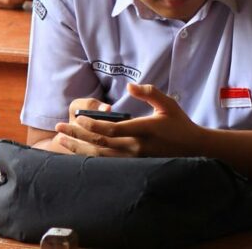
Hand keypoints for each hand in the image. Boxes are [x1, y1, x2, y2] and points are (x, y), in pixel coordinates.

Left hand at [54, 83, 202, 157]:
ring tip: (61, 140)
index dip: (92, 125)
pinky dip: (89, 157)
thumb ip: (149, 92)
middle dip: (77, 135)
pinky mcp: (132, 165)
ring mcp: (133, 159)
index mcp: (143, 131)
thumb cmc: (179, 123)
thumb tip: (130, 86)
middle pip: (100, 144)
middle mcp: (135, 148)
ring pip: (100, 156)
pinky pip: (106, 163)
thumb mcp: (167, 104)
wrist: (193, 149)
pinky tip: (77, 151)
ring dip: (78, 147)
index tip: (77, 118)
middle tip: (58, 128)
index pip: (111, 130)